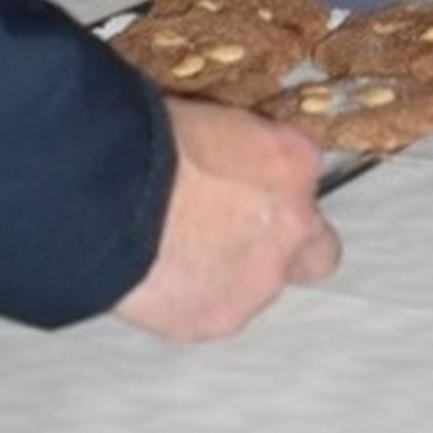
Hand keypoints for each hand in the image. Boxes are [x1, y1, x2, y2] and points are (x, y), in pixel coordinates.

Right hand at [116, 98, 341, 340]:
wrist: (115, 197)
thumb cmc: (152, 137)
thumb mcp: (208, 115)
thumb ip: (236, 144)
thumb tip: (221, 153)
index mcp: (294, 159)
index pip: (303, 171)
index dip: (272, 179)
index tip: (243, 180)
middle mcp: (294, 224)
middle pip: (317, 249)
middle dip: (290, 245)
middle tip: (241, 234)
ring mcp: (261, 278)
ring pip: (262, 285)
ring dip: (235, 273)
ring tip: (180, 255)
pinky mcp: (221, 317)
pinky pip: (216, 310)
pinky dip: (195, 299)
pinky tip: (160, 279)